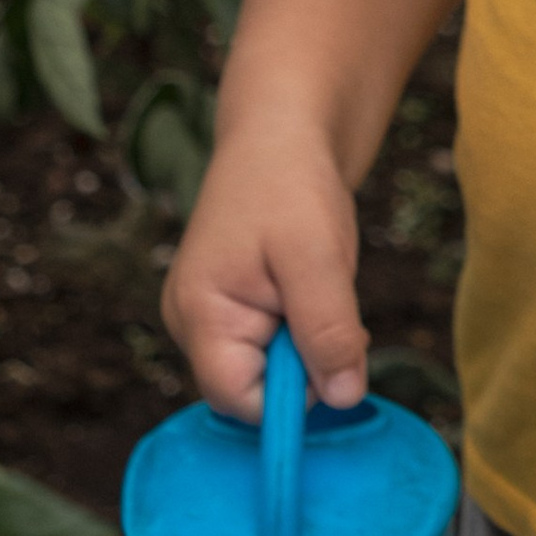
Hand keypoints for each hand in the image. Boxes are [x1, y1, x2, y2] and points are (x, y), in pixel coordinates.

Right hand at [161, 127, 368, 422]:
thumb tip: (342, 399)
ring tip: (317, 284)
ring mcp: (208, 316)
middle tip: (329, 302)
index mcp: (200, 315)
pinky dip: (303, 327)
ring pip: (270, 367)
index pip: (238, 401)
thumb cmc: (291, 186)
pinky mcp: (231, 308)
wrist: (280, 134)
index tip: (332, 351)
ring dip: (309, 341)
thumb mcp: (318, 259)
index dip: (293, 395)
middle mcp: (192, 324)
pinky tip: (310, 286)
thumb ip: (328, 332)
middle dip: (305, 363)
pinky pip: (273, 344)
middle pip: (254, 389)